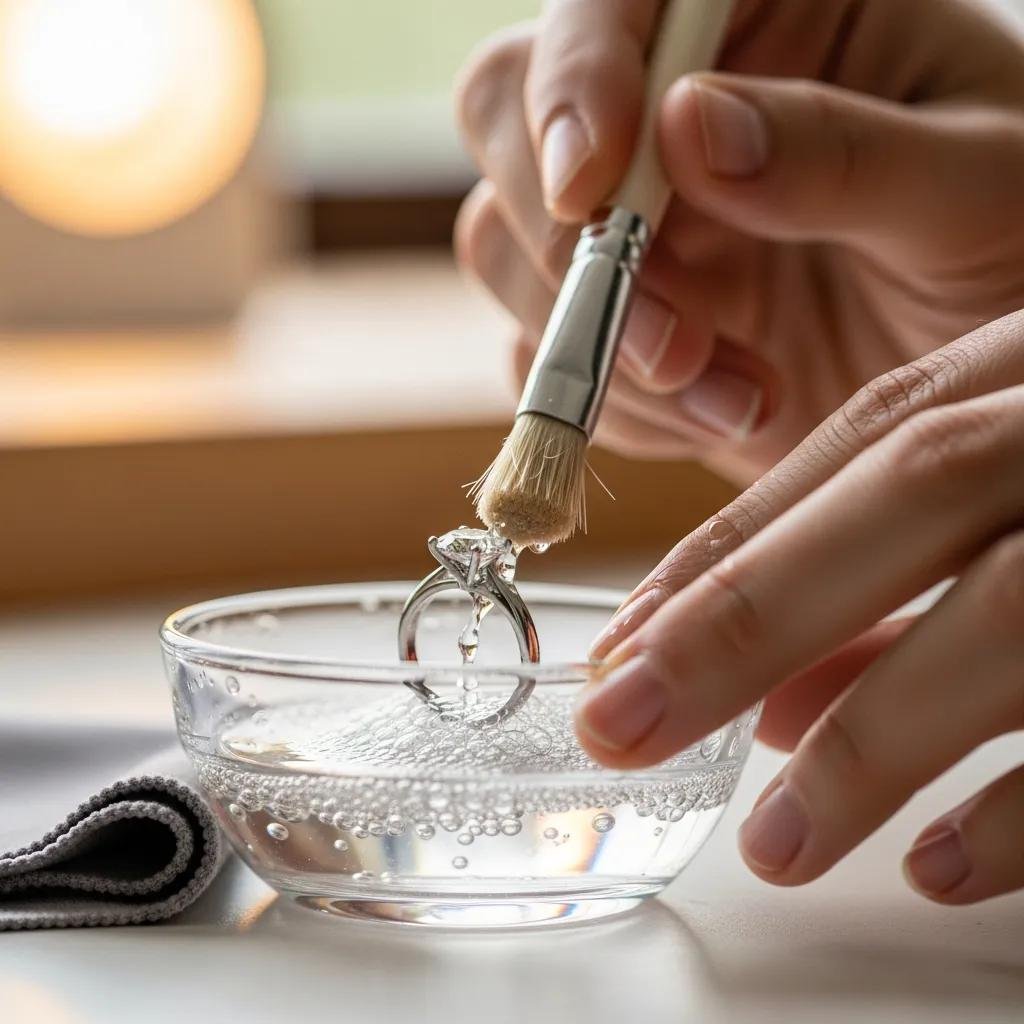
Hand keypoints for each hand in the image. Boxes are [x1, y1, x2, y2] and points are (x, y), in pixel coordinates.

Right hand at [454, 0, 1023, 483]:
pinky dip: (617, 410)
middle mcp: (670, 116)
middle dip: (570, 244)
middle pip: (506, 120)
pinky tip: (724, 416)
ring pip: (508, 253)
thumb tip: (688, 128)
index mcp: (766, 18)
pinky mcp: (615, 325)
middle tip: (673, 341)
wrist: (982, 396)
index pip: (611, 2)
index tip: (590, 185)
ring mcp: (633, 226)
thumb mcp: (974, 191)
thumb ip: (841, 152)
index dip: (572, 79)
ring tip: (742, 398)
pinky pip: (542, 360)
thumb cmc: (1016, 260)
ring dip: (601, 348)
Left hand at [575, 309, 1023, 903]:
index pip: (846, 445)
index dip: (724, 548)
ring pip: (1019, 610)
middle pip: (904, 497)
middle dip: (742, 619)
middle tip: (617, 729)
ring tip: (774, 844)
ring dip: (878, 738)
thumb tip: (775, 695)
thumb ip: (900, 562)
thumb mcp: (1019, 470)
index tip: (620, 648)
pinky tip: (943, 869)